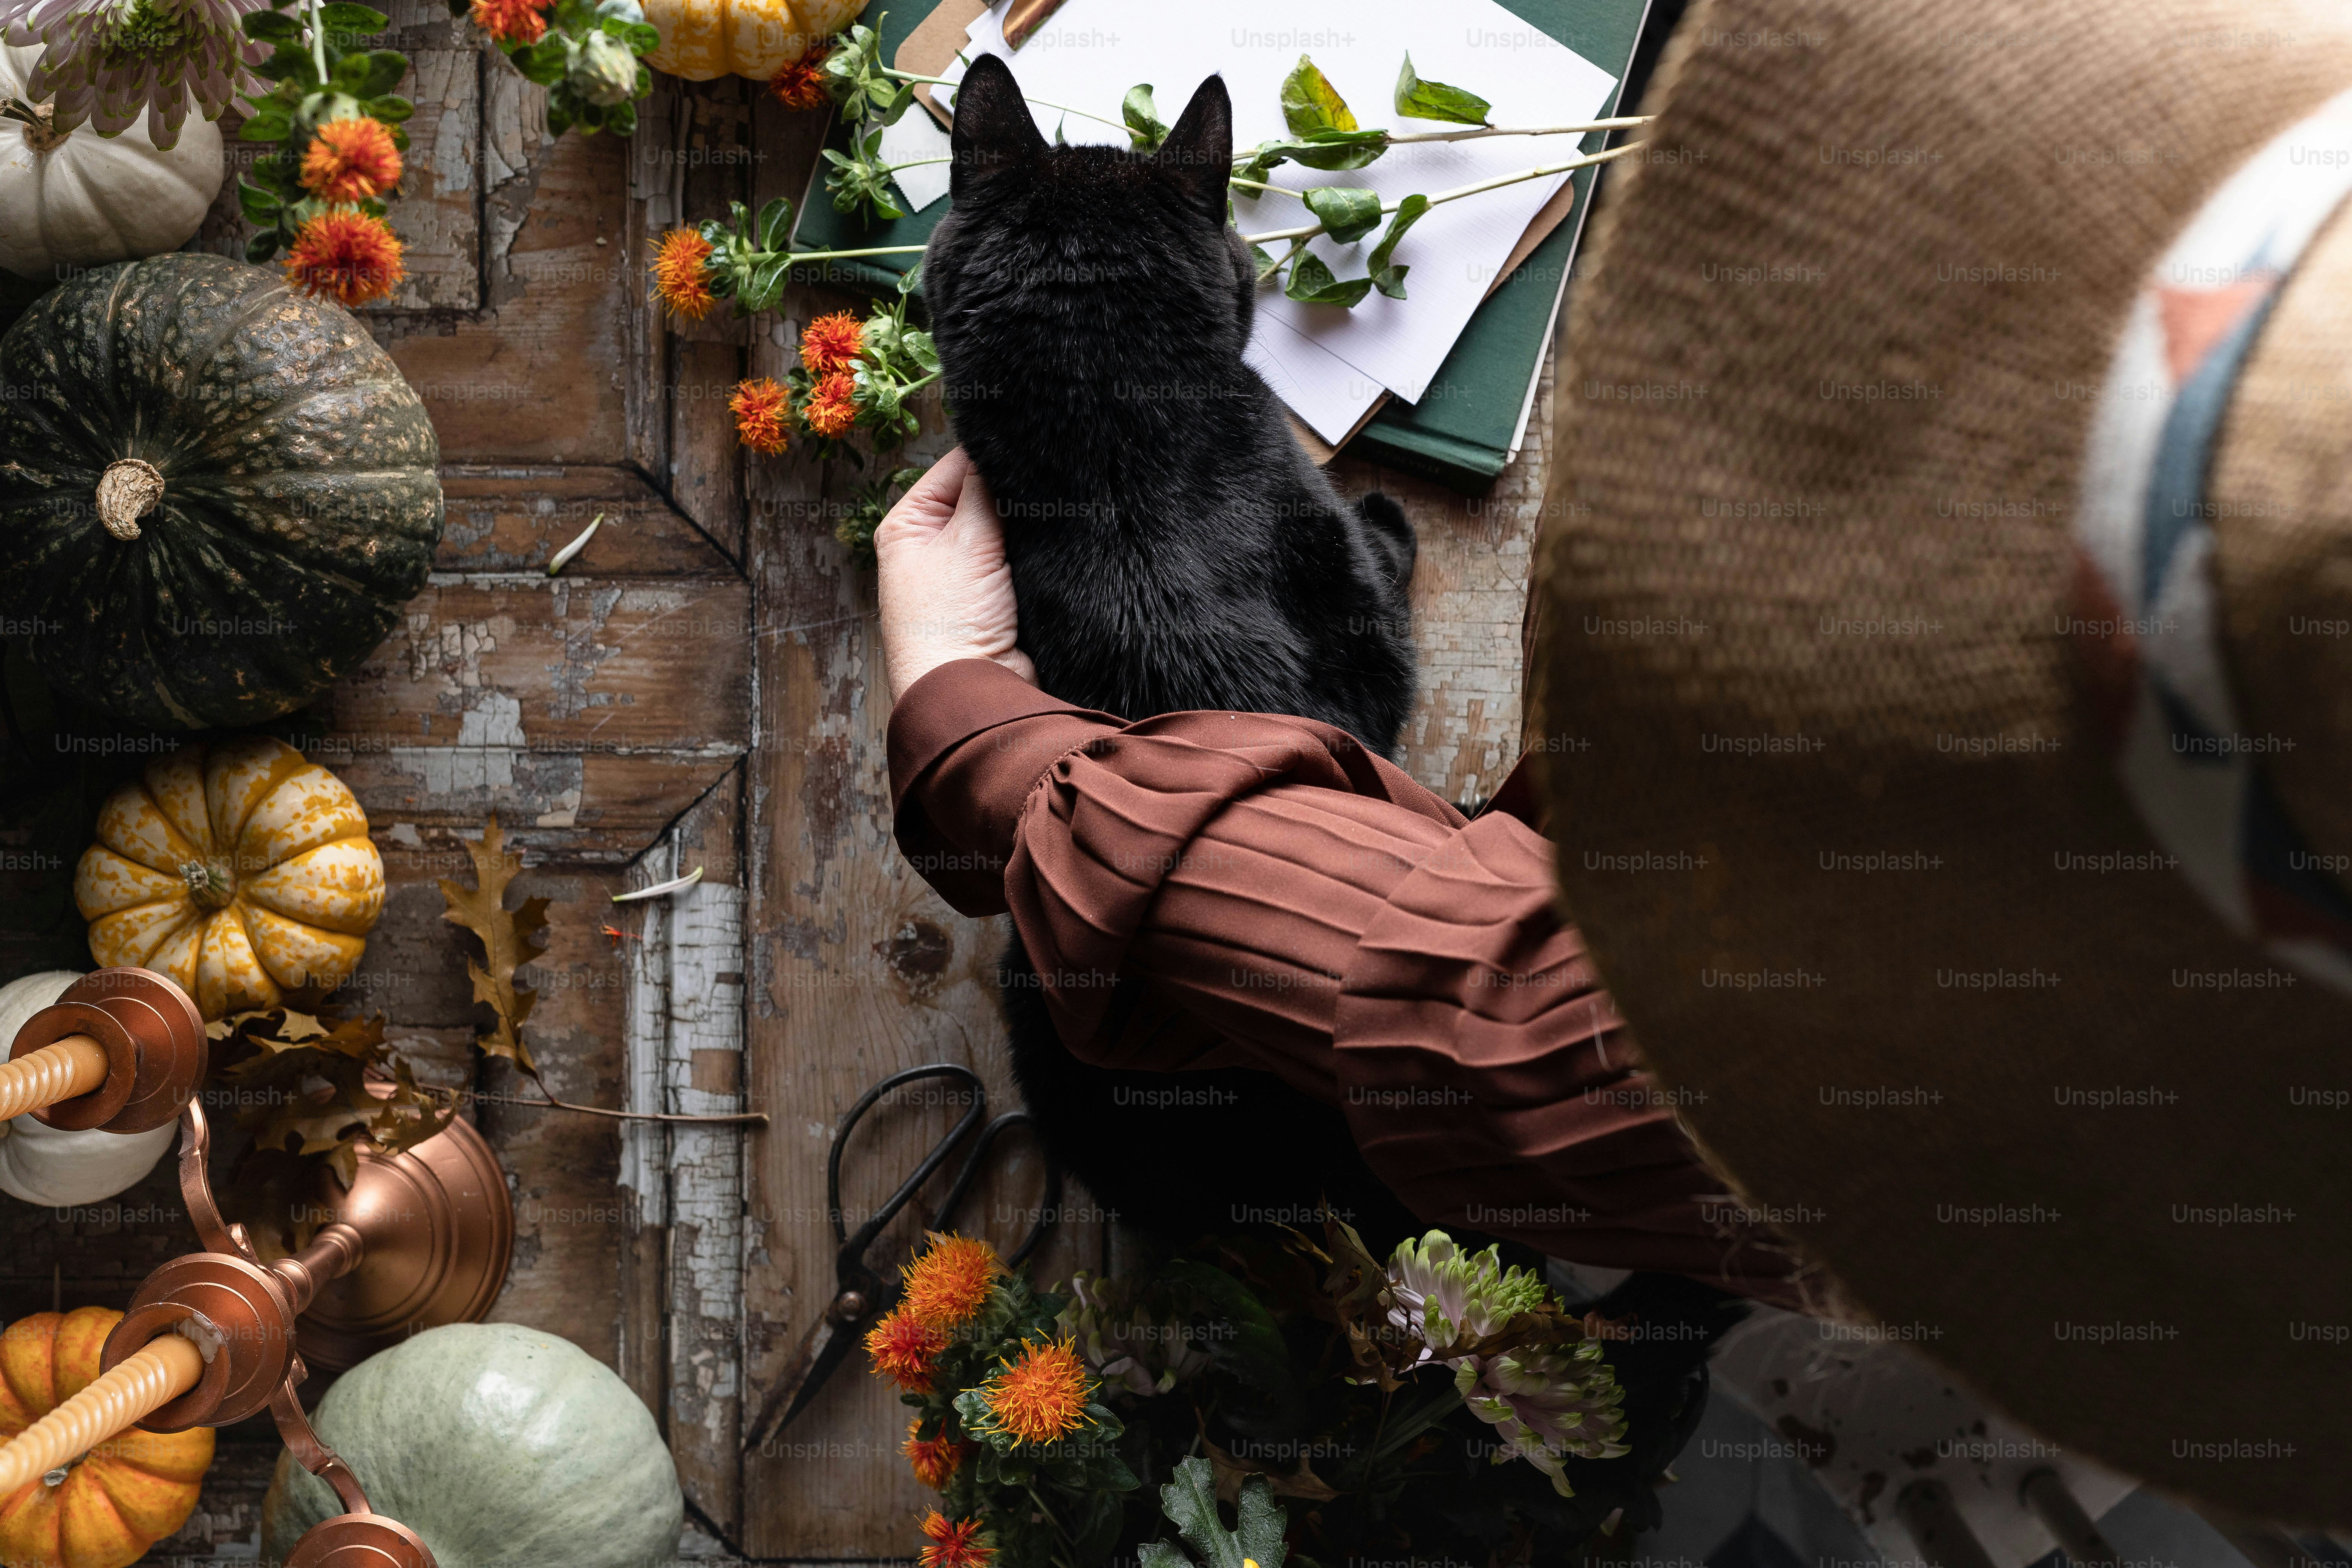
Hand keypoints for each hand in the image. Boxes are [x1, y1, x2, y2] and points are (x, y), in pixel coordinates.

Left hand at [875, 447, 1036, 704]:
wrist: (974, 695)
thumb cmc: (949, 624)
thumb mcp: (965, 541)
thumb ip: (984, 489)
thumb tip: (998, 445)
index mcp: (909, 524)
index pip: (955, 465)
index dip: (992, 453)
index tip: (1030, 443)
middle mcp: (935, 545)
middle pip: (985, 495)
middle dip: (1015, 489)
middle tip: (1050, 473)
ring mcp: (970, 573)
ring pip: (1011, 527)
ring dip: (1032, 521)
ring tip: (1058, 505)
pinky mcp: (1002, 597)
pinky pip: (1028, 557)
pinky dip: (1042, 549)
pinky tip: (1061, 538)